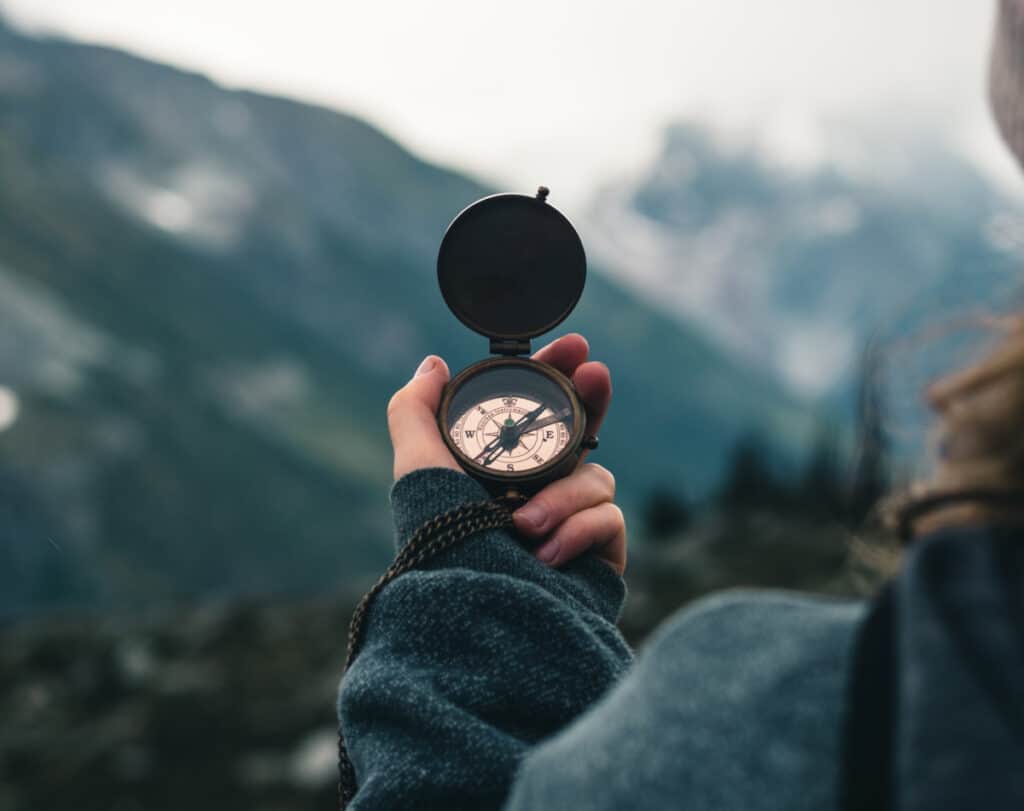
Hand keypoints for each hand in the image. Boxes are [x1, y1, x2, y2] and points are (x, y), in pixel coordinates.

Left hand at [386, 333, 624, 572]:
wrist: (476, 619)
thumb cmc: (443, 546)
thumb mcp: (417, 470)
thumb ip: (415, 410)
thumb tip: (433, 364)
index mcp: (499, 472)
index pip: (537, 413)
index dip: (557, 376)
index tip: (573, 345)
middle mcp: (537, 493)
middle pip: (581, 432)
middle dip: (591, 399)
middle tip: (595, 373)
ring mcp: (570, 524)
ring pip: (594, 477)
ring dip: (561, 496)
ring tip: (524, 527)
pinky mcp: (598, 555)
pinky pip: (609, 518)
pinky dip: (577, 530)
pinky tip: (546, 555)